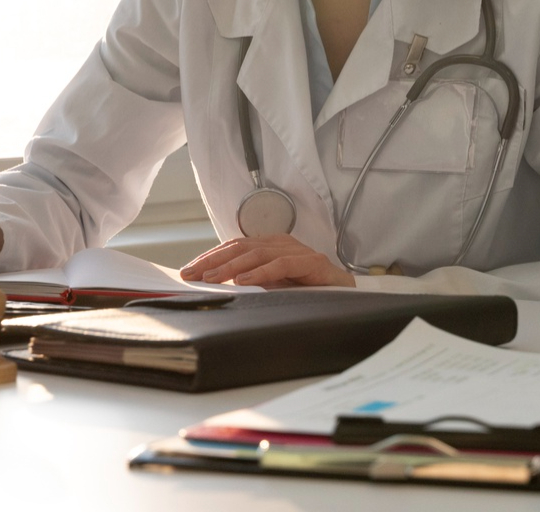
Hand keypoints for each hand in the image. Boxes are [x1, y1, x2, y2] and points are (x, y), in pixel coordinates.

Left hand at [179, 234, 354, 287]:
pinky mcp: (313, 263)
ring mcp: (298, 251)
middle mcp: (282, 243)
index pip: (234, 247)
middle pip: (240, 247)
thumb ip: (251, 282)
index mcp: (271, 246)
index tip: (189, 270)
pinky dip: (260, 272)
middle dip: (213, 261)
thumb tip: (216, 287)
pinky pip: (282, 265)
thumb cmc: (310, 292)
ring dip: (231, 267)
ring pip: (257, 254)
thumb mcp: (274, 286)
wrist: (349, 296)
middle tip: (192, 274)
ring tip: (212, 279)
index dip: (210, 257)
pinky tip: (244, 280)